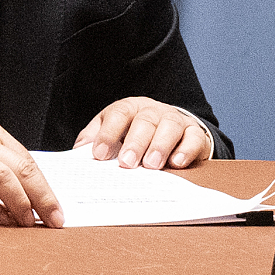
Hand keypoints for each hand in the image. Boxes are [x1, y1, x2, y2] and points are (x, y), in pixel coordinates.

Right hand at [0, 96, 63, 227]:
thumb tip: (18, 184)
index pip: (27, 160)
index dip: (45, 185)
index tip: (56, 206)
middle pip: (23, 170)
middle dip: (44, 197)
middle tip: (56, 219)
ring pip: (4, 180)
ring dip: (22, 203)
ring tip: (30, 222)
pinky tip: (2, 220)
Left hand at [74, 97, 213, 170]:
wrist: (173, 132)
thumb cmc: (136, 134)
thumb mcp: (114, 131)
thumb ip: (96, 138)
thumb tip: (79, 150)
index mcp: (130, 108)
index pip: (118, 114)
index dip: (108, 133)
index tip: (99, 154)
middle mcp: (153, 111)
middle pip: (145, 121)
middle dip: (135, 142)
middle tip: (127, 163)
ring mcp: (175, 120)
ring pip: (169, 126)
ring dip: (160, 145)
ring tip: (152, 165)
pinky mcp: (195, 133)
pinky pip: (194, 138)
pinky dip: (186, 150)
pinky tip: (177, 163)